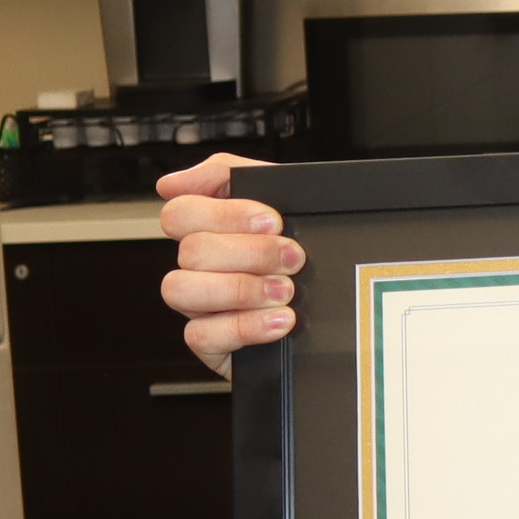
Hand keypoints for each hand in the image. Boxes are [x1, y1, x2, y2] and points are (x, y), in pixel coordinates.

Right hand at [156, 154, 294, 374]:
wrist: (346, 303)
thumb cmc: (304, 251)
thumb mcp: (283, 199)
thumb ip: (231, 175)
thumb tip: (171, 183)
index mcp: (208, 231)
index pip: (180, 212)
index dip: (225, 214)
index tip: (273, 220)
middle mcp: (198, 267)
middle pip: (191, 250)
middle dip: (250, 252)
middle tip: (293, 257)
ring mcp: (200, 306)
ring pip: (180, 289)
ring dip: (239, 288)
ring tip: (285, 290)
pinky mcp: (211, 344)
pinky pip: (200, 336)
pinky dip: (244, 327)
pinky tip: (280, 320)